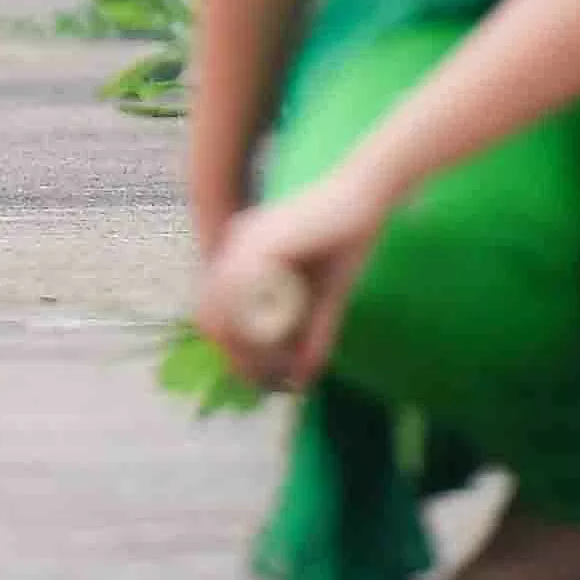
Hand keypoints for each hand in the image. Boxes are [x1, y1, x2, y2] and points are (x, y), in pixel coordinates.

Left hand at [196, 164, 388, 393]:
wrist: (367, 200)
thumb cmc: (348, 244)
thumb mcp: (326, 300)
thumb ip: (313, 335)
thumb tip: (302, 378)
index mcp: (240, 257)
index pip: (214, 310)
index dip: (230, 348)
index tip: (257, 375)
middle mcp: (233, 248)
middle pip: (212, 313)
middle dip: (235, 354)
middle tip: (264, 380)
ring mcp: (243, 243)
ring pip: (225, 308)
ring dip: (248, 346)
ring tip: (276, 368)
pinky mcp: (261, 242)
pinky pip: (248, 293)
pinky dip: (261, 325)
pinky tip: (282, 345)